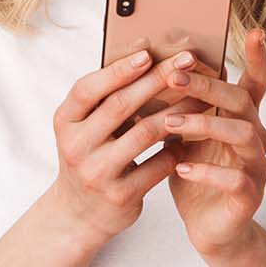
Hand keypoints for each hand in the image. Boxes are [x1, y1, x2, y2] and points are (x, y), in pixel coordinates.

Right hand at [46, 46, 213, 249]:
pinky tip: (190, 139)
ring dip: (178, 112)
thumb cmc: (90, 156)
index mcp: (65, 122)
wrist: (79, 214)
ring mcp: (97, 173)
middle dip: (157, 79)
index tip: (148, 53)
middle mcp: (76, 146)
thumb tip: (148, 59)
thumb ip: (105, 100)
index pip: (88, 89)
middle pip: (121, 105)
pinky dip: (177, 149)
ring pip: (146, 133)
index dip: (117, 70)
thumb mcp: (84, 128)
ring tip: (200, 99)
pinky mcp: (121, 196)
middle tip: (187, 60)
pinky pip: (159, 165)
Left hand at [158, 28, 265, 260]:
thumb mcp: (184, 135)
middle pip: (241, 101)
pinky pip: (236, 179)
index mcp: (241, 118)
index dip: (258, 57)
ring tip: (169, 123)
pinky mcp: (250, 196)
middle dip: (207, 86)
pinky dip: (207, 171)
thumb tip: (152, 67)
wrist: (208, 228)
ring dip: (204, 124)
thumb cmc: (195, 173)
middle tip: (172, 76)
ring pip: (244, 134)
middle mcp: (255, 136)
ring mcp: (256, 166)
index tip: (254, 30)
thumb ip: (178, 106)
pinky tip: (181, 168)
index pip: (255, 82)